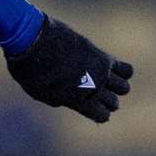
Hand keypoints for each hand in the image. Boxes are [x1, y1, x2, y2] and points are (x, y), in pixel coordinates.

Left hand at [6, 15, 132, 122]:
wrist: (32, 39)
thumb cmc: (29, 68)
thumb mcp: (39, 92)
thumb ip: (58, 99)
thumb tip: (70, 99)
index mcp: (77, 101)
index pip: (102, 116)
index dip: (97, 114)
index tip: (88, 107)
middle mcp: (93, 87)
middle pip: (113, 102)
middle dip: (105, 101)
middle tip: (88, 92)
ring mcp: (100, 70)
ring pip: (124, 87)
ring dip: (116, 87)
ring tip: (101, 81)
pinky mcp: (101, 54)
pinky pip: (126, 69)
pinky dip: (122, 72)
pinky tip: (109, 69)